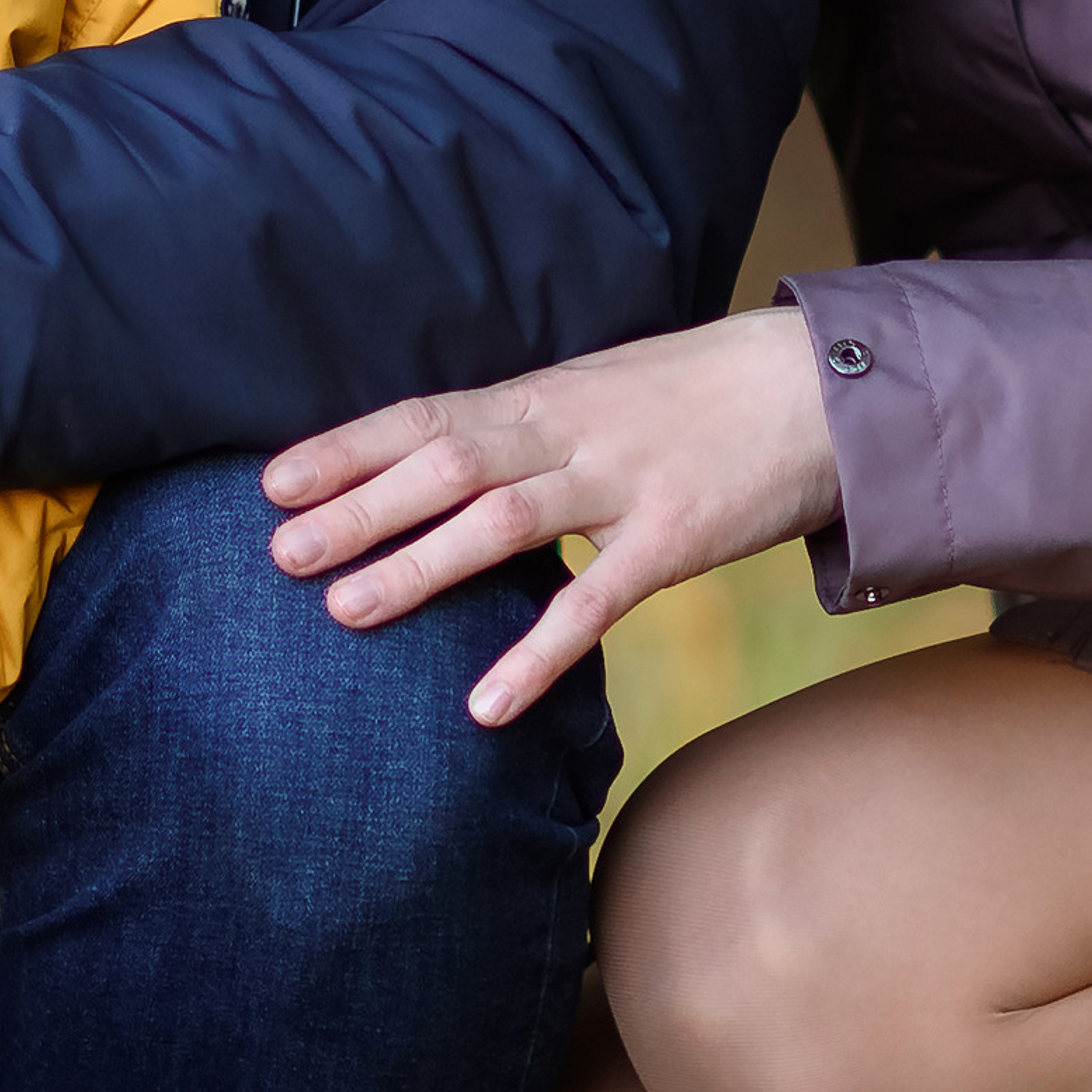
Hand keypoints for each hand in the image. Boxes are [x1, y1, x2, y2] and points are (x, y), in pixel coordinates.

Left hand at [262, 307, 841, 727]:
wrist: (818, 386)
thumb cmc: (698, 392)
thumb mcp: (601, 390)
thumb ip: (528, 426)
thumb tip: (445, 461)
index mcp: (544, 394)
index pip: (427, 415)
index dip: (348, 448)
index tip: (274, 481)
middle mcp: (570, 431)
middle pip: (446, 464)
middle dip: (358, 507)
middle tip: (276, 552)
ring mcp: (622, 484)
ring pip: (503, 522)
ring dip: (419, 565)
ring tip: (344, 610)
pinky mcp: (676, 540)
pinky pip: (594, 602)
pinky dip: (535, 653)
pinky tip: (484, 705)